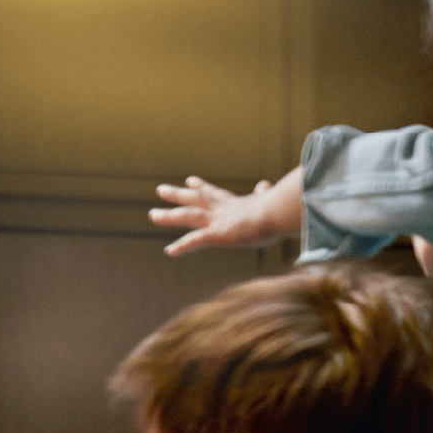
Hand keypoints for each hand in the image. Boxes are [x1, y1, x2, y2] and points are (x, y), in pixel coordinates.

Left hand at [148, 169, 303, 256]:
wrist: (278, 213)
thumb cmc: (280, 209)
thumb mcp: (271, 199)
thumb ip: (265, 193)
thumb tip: (267, 183)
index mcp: (236, 203)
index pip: (214, 193)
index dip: (201, 187)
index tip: (189, 181)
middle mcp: (223, 209)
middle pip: (194, 199)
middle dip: (177, 194)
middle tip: (160, 189)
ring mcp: (218, 220)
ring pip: (187, 216)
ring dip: (169, 216)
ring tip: (152, 215)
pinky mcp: (218, 234)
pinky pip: (195, 241)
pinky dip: (181, 246)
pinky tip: (169, 251)